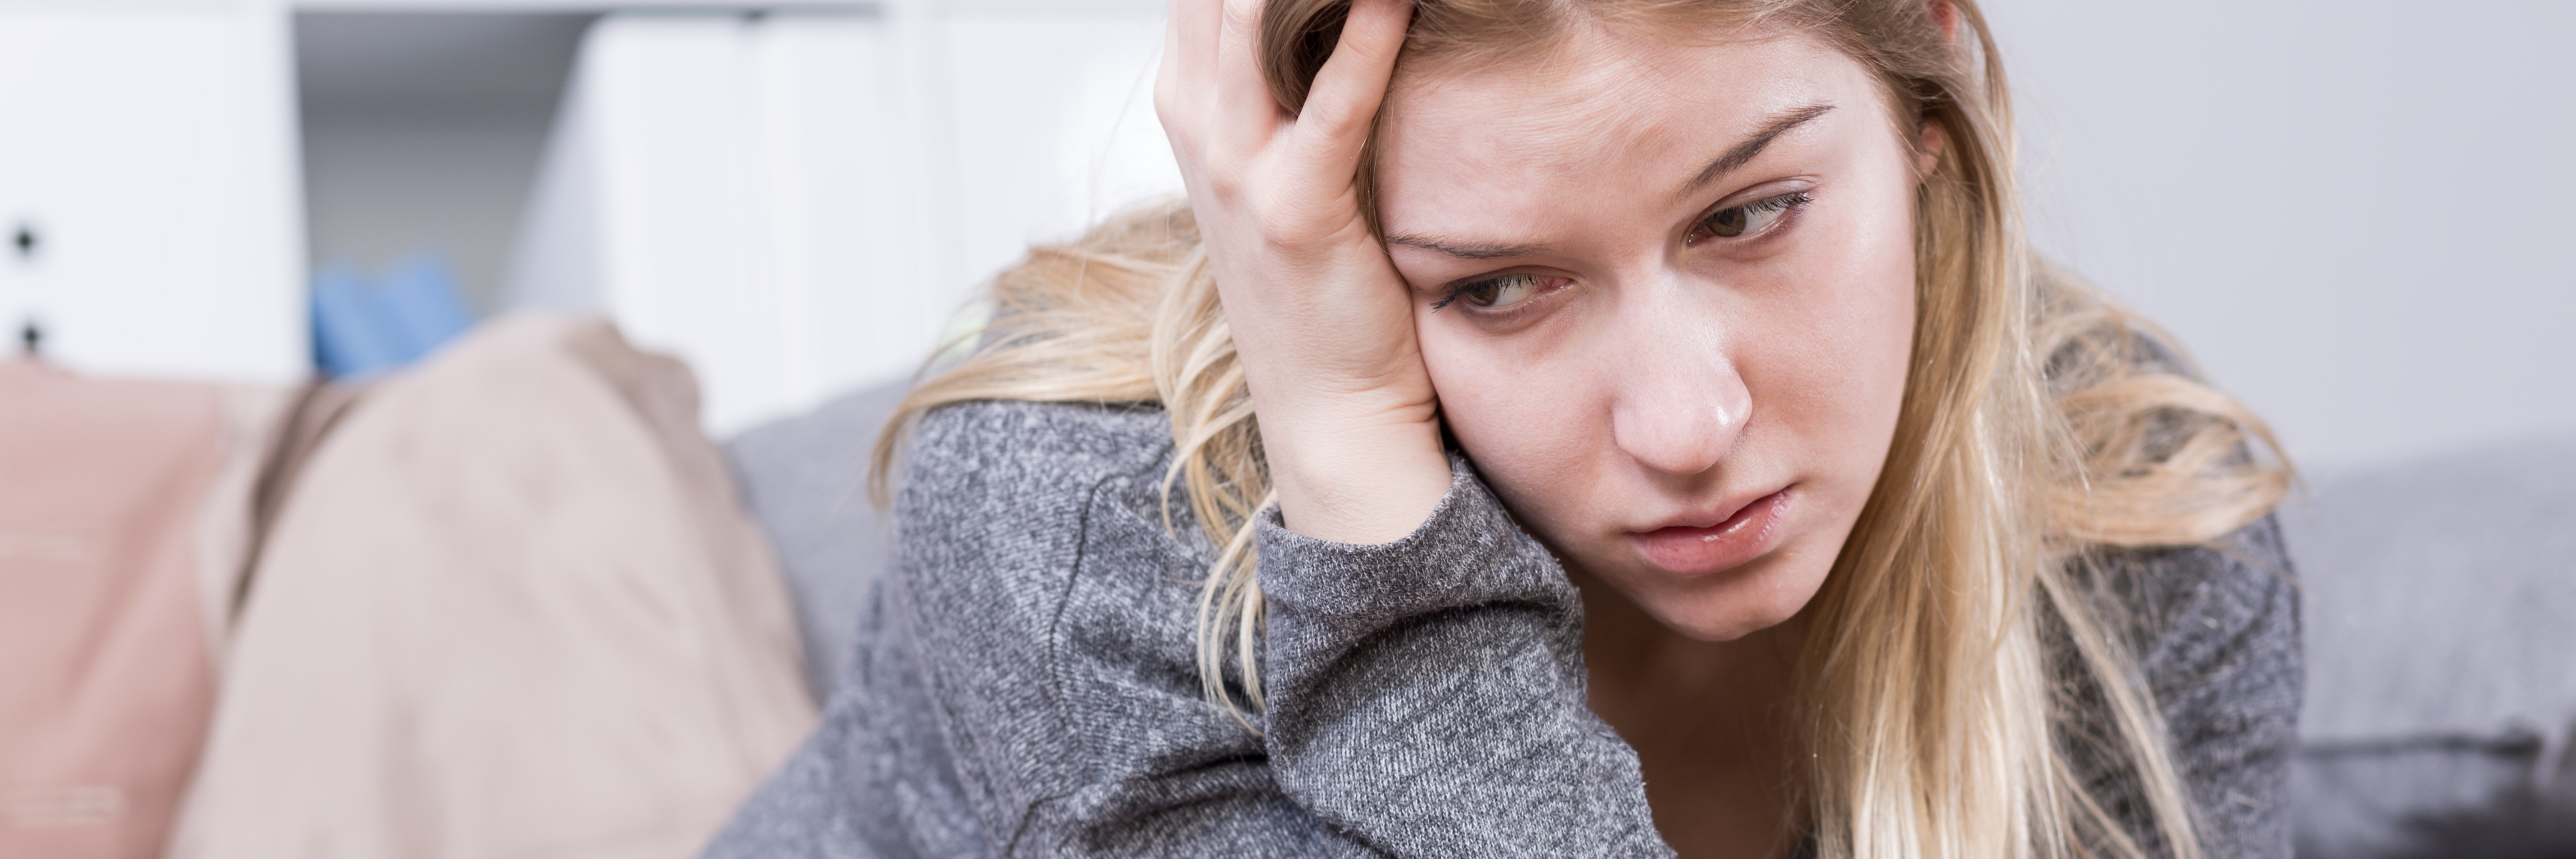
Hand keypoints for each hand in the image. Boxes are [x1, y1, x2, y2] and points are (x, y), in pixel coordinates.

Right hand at [1155, 0, 1446, 543]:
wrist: (1330, 412)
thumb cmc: (1328, 279)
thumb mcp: (1291, 154)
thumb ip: (1298, 71)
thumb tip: (1353, 12)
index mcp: (1193, 93)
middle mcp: (1197, 115)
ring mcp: (1234, 164)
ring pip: (1255, 14)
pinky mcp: (1292, 211)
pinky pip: (1332, 101)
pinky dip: (1368, 34)